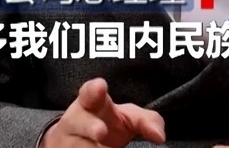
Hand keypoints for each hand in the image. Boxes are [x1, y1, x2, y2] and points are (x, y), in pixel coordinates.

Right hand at [41, 78, 165, 146]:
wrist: (73, 140)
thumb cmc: (107, 123)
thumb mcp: (127, 118)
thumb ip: (146, 121)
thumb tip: (160, 136)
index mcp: (91, 103)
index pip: (89, 93)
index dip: (93, 89)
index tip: (100, 86)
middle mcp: (76, 120)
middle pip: (78, 121)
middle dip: (89, 125)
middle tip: (101, 131)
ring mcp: (68, 140)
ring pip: (77, 145)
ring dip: (88, 147)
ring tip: (100, 147)